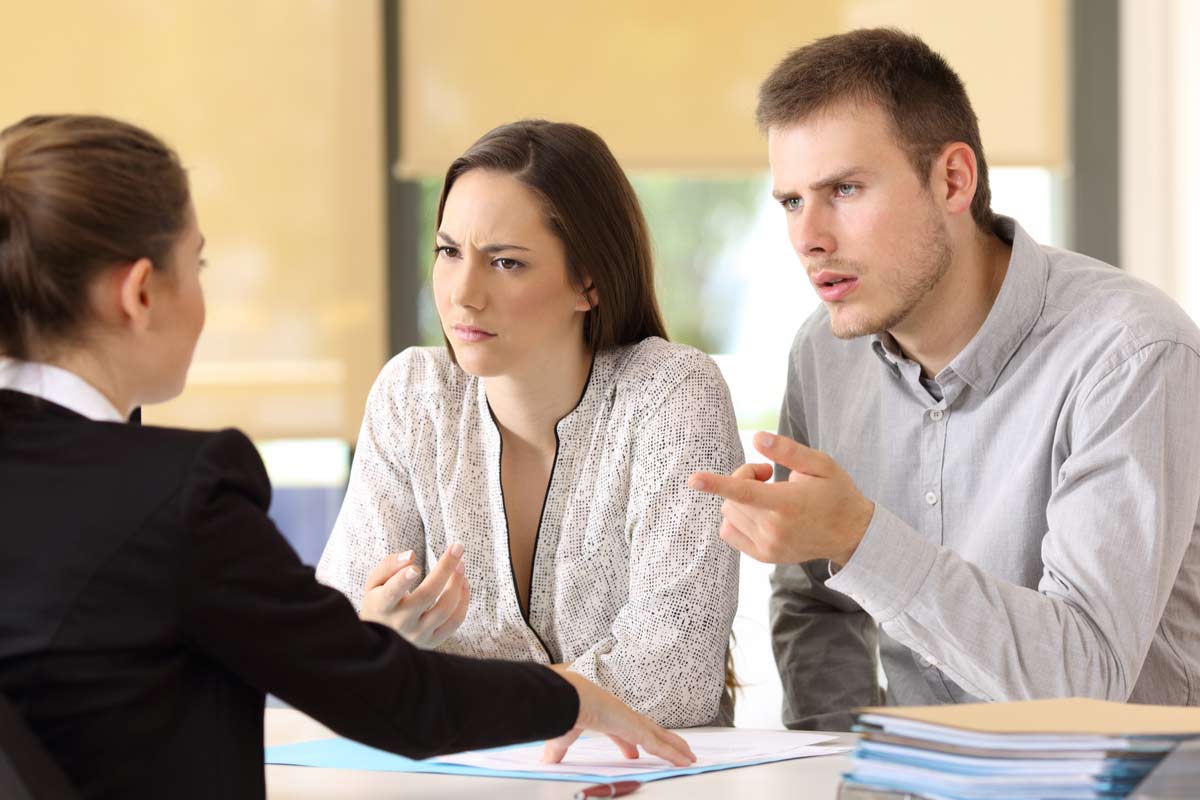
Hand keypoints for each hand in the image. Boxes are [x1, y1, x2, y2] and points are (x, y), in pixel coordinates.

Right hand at [359, 543, 470, 648]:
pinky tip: (463, 582)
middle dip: (445, 568)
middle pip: (427, 595)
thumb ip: (389, 566)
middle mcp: (401, 623)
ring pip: (445, 609)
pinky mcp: (433, 641)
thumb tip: (410, 556)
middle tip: (457, 548)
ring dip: (457, 583)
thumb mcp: (375, 582)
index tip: (415, 568)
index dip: (403, 581)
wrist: (381, 639)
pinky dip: (463, 600)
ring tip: (460, 564)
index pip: (391, 594)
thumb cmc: (378, 602)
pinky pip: (455, 621)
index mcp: (381, 607)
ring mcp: (418, 635)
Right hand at [542, 671, 695, 766]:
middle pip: (648, 731)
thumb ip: (557, 750)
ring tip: (688, 756)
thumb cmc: (566, 710)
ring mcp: (632, 721)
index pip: (622, 732)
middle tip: (673, 751)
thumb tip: (545, 760)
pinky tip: (685, 760)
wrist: (569, 697)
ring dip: (675, 747)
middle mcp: (623, 717)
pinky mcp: (637, 728)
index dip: (629, 743)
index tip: (633, 753)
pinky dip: (673, 753)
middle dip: (661, 741)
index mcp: (606, 717)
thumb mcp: (562, 737)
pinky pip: (660, 744)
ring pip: (660, 737)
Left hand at [688, 431, 874, 565]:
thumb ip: (788, 451)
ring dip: (739, 498)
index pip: (745, 492)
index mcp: (787, 504)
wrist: (851, 534)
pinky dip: (736, 518)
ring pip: (728, 513)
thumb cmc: (835, 493)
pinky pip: (729, 533)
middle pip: (732, 497)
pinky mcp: (763, 556)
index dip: (717, 484)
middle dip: (743, 478)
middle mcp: (774, 529)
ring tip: (768, 493)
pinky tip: (759, 512)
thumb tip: (757, 438)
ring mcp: (768, 546)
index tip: (693, 480)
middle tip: (768, 474)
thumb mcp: (820, 465)